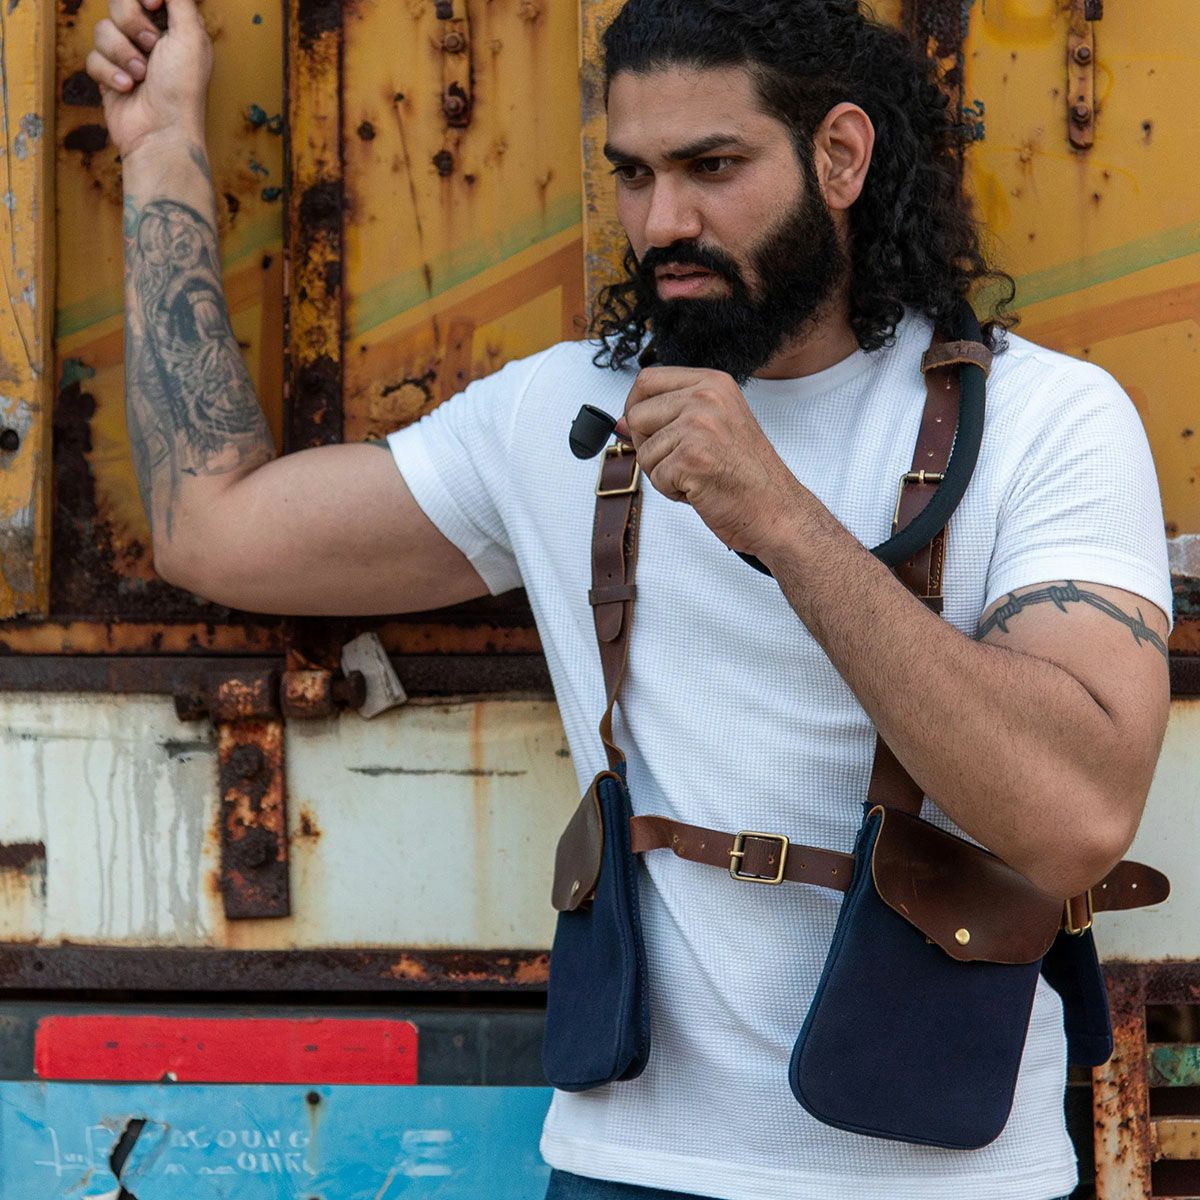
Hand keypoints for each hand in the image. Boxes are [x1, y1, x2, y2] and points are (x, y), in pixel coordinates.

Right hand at [86, 0, 212, 159]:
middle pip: (119, 3)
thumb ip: (180, 1)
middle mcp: (150, 40)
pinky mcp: (108, 75)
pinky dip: (111, 73)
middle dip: (132, 23)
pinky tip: (129, 89)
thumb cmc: (182, 89)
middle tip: (151, 47)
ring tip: (142, 75)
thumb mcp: (191, 37)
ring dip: (122, 53)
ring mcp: (127, 57)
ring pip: (103, 29)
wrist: (161, 133)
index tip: (154, 4)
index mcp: (173, 28)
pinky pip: (93, 57)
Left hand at [617, 367, 800, 556]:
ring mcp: (699, 426)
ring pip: (643, 450)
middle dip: (647, 445)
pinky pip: (654, 476)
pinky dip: (672, 491)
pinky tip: (701, 489)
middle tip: (679, 461)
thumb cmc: (747, 475)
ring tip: (698, 476)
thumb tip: (619, 422)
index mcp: (713, 383)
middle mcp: (706, 397)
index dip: (635, 406)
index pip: (647, 379)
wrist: (776, 510)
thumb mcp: (712, 428)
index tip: (647, 429)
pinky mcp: (691, 458)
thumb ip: (669, 416)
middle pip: (636, 414)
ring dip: (663, 472)